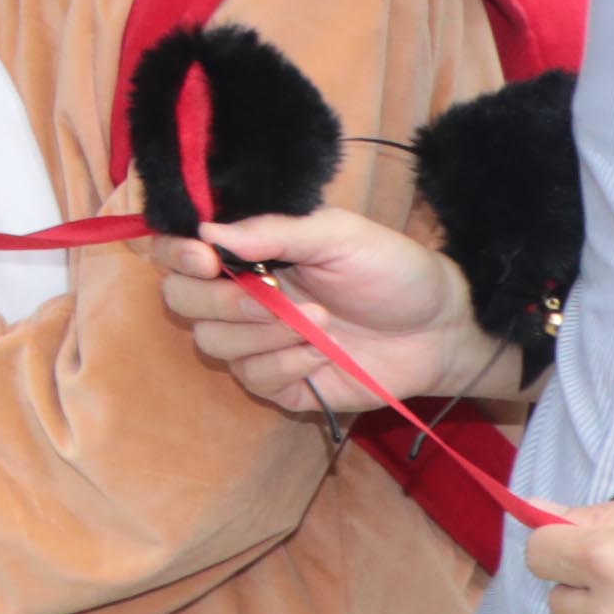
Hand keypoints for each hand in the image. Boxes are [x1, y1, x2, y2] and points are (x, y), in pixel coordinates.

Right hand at [154, 210, 503, 420]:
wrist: (440, 330)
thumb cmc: (391, 270)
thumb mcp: (340, 235)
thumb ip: (275, 231)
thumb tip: (207, 231)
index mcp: (246, 252)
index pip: (175, 250)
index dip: (174, 254)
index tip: (205, 258)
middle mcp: (239, 295)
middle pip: (180, 300)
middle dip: (220, 301)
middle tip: (273, 296)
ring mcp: (255, 342)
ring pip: (212, 343)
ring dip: (262, 333)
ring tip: (319, 322)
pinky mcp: (278, 382)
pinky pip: (252, 378)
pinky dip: (286, 362)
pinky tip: (324, 353)